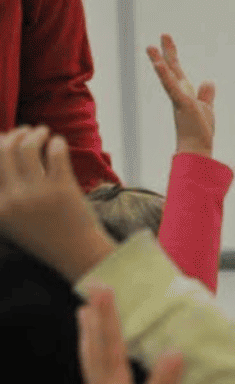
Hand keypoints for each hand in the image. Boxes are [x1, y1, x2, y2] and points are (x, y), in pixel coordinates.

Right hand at [0, 126, 113, 281]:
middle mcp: (14, 198)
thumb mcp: (12, 219)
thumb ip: (3, 194)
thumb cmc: (46, 234)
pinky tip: (58, 143)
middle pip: (3, 149)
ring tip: (43, 132)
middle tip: (26, 131)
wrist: (78, 253)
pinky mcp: (64, 188)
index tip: (4, 138)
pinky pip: (55, 152)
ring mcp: (38, 193)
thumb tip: (5, 154)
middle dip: (14, 134)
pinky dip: (56, 142)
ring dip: (35, 133)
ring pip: (28, 147)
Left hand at [54, 286, 183, 383]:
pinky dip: (95, 356)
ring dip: (89, 335)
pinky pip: (96, 371)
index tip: (103, 287)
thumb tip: (176, 350)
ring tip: (84, 318)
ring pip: (91, 358)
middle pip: (94, 344)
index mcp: (112, 381)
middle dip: (93, 319)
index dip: (108, 313)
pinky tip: (101, 362)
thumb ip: (162, 383)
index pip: (110, 340)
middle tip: (88, 295)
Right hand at [146, 34, 214, 156]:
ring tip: (150, 47)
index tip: (167, 41)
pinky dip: (165, 76)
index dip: (172, 55)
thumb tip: (208, 81)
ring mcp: (179, 99)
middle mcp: (178, 94)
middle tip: (164, 34)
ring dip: (159, 62)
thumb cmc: (199, 132)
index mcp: (184, 93)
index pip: (177, 71)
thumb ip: (206, 95)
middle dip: (167, 52)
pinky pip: (172, 88)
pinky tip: (159, 63)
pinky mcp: (182, 104)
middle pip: (172, 70)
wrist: (196, 149)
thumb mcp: (206, 108)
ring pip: (168, 77)